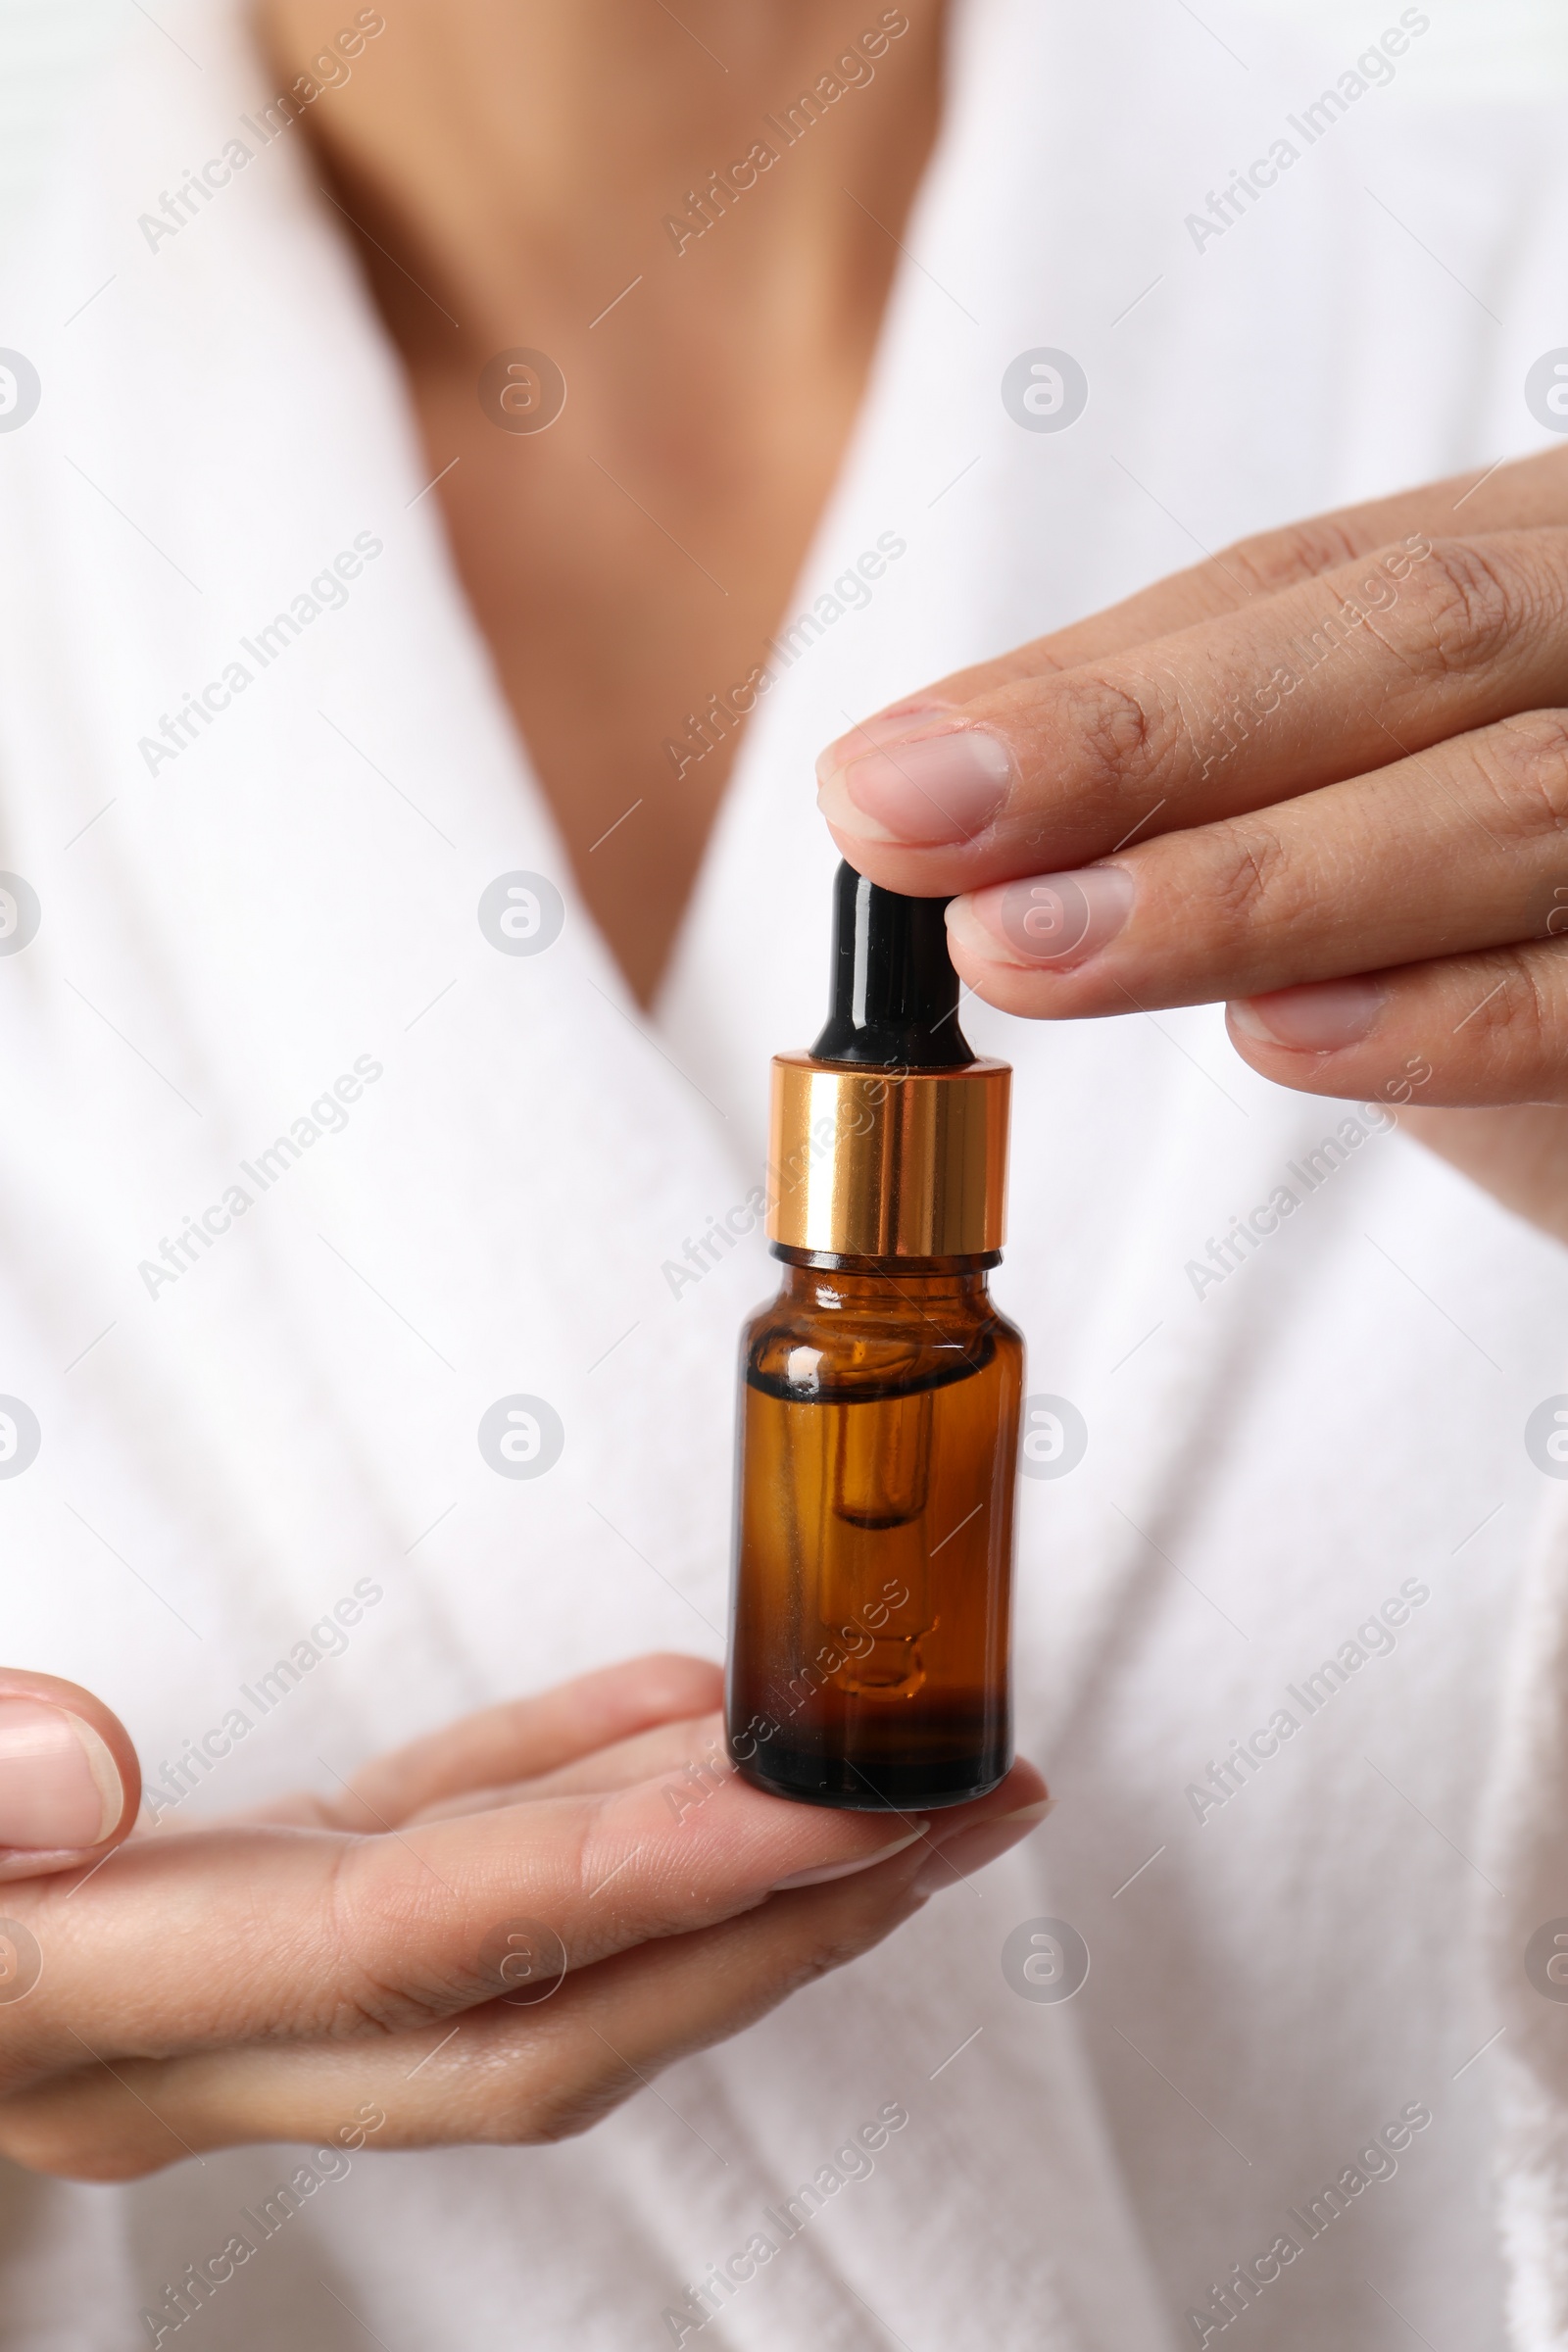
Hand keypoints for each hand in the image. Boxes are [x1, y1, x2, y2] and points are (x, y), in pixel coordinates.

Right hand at [0, 1657, 1045, 2179]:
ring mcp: (218, 1985)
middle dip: (774, 1934)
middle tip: (961, 1818)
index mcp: (92, 2002)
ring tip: (885, 1778)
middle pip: (547, 2013)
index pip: (422, 1947)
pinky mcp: (216, 1919)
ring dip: (716, 1873)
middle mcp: (192, 2030)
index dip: (631, 1870)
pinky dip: (560, 1792)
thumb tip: (78, 1775)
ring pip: (522, 1958)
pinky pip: (428, 1875)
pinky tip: (661, 1711)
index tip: (814, 1798)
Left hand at [816, 445, 1567, 1240]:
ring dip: (1249, 888)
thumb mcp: (1369, 787)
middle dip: (1141, 743)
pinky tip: (1281, 1040)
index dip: (1092, 681)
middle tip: (917, 836)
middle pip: (1412, 643)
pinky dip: (1443, 1021)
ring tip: (1037, 950)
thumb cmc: (1523, 904)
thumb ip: (1193, 763)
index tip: (886, 781)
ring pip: (1510, 802)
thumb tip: (907, 787)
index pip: (1308, 583)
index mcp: (1541, 551)